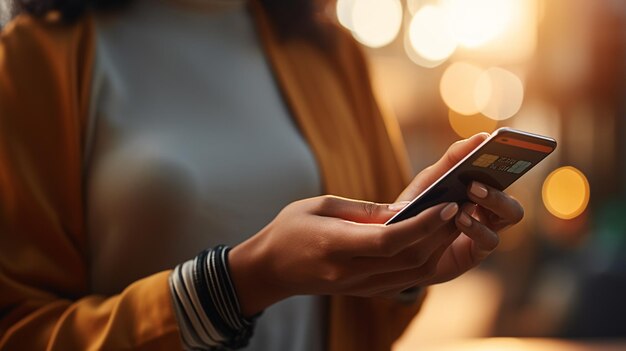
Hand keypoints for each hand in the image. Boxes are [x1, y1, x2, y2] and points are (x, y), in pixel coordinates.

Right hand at [228, 195, 460, 316]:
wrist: (271, 269)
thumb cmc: (291, 228)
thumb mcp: (321, 206)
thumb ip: (364, 211)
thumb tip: (407, 209)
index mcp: (335, 247)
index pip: (389, 241)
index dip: (422, 225)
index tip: (447, 205)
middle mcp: (351, 273)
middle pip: (409, 258)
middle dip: (443, 232)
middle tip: (465, 205)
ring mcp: (360, 287)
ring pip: (414, 273)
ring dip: (441, 246)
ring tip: (459, 218)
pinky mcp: (367, 291)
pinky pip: (406, 279)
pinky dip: (428, 258)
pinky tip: (439, 237)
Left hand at [396, 133, 523, 284]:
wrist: (399, 249)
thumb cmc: (416, 209)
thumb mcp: (430, 181)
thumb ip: (452, 160)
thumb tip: (481, 136)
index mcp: (481, 186)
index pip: (506, 168)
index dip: (513, 154)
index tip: (503, 142)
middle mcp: (489, 207)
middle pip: (513, 189)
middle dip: (500, 182)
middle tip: (477, 179)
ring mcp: (486, 229)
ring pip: (512, 213)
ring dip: (495, 201)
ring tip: (471, 193)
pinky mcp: (476, 252)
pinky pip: (490, 239)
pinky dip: (477, 227)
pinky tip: (460, 218)